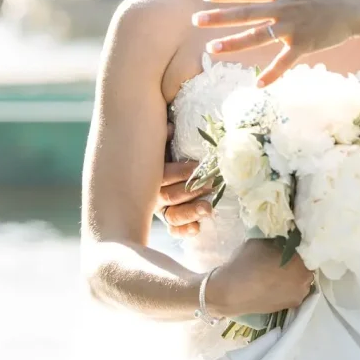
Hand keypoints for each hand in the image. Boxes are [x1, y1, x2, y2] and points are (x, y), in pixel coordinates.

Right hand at [155, 124, 213, 238]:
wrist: (168, 159)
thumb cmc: (168, 145)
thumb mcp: (164, 138)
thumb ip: (164, 135)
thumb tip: (169, 128)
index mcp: (148, 172)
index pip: (162, 175)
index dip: (181, 172)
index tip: (198, 167)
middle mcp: (151, 192)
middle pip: (168, 196)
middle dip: (191, 191)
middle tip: (211, 184)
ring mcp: (161, 207)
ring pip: (172, 215)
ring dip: (190, 212)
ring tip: (208, 209)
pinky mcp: (171, 218)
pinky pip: (174, 228)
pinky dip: (184, 230)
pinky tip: (197, 228)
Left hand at [193, 0, 359, 83]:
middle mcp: (286, 7)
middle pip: (246, 13)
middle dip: (218, 17)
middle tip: (195, 20)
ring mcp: (295, 27)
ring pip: (258, 36)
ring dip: (233, 43)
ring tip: (211, 49)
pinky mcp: (307, 44)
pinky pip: (285, 61)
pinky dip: (272, 74)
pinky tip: (258, 84)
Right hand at [206, 237, 314, 316]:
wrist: (230, 293)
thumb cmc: (246, 264)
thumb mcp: (263, 242)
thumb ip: (279, 241)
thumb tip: (286, 239)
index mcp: (302, 261)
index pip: (307, 248)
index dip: (299, 245)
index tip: (290, 242)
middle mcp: (306, 280)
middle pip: (306, 265)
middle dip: (298, 260)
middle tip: (283, 256)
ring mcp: (299, 295)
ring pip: (301, 279)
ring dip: (294, 274)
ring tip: (277, 270)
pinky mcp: (290, 306)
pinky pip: (294, 290)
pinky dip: (288, 285)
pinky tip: (275, 282)